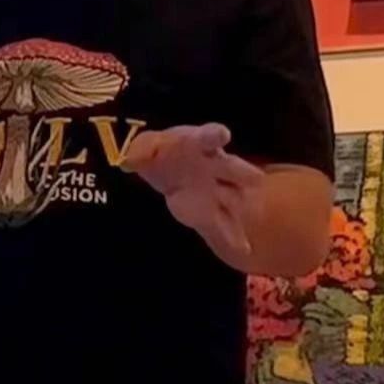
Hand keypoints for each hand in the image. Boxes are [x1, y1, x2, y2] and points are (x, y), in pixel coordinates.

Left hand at [121, 123, 265, 260]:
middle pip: (233, 168)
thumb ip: (139, 152)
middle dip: (243, 173)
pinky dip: (234, 237)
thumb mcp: (146, 148)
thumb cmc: (164, 152)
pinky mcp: (216, 210)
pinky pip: (227, 224)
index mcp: (199, 144)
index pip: (208, 137)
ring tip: (252, 217)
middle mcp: (217, 165)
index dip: (214, 134)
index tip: (222, 133)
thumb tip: (128, 160)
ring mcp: (220, 189)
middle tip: (255, 179)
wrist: (171, 169)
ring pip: (236, 199)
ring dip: (241, 208)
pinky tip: (244, 250)